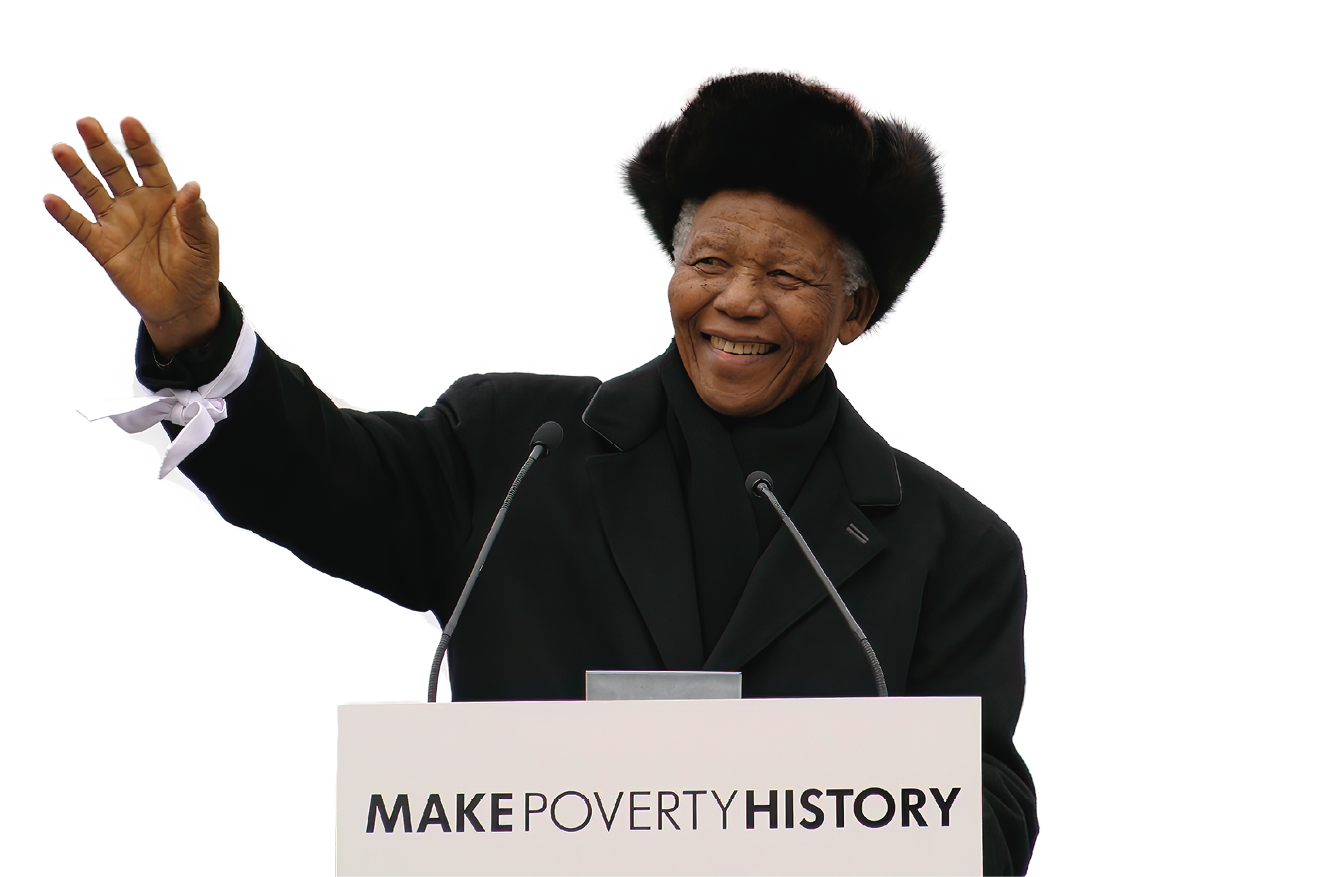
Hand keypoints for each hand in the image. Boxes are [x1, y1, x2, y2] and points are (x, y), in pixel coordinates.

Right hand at [43, 116, 220, 357]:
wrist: (184, 304)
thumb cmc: (198, 267)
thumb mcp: (203, 240)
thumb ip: (195, 214)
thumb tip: (193, 187)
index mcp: (165, 197)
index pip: (150, 164)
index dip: (139, 144)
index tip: (128, 122)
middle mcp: (136, 204)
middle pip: (115, 170)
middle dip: (100, 147)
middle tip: (84, 121)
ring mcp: (117, 223)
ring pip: (92, 191)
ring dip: (77, 171)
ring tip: (61, 149)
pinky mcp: (104, 247)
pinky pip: (81, 228)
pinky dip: (65, 215)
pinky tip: (50, 199)